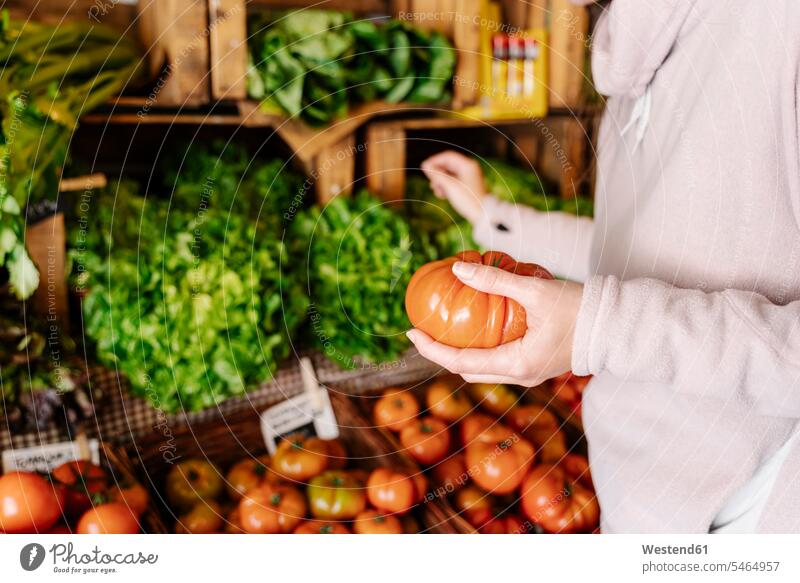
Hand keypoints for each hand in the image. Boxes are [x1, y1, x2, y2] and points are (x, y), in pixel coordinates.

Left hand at [406, 261, 582, 385]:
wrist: (616, 325)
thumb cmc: (580, 309)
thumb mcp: (535, 290)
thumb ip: (495, 280)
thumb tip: (457, 268)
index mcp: (516, 365)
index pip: (460, 362)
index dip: (432, 349)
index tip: (412, 332)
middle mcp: (519, 375)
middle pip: (467, 370)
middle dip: (441, 352)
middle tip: (423, 329)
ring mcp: (528, 373)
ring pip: (482, 368)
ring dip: (460, 352)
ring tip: (444, 328)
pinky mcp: (535, 364)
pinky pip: (498, 360)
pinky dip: (480, 348)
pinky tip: (475, 326)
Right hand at [420, 151, 485, 223]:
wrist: (482, 215)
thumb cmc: (468, 200)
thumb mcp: (450, 187)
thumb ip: (437, 175)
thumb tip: (425, 166)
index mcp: (467, 165)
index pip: (447, 157)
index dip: (434, 161)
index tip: (424, 168)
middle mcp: (469, 168)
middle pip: (447, 166)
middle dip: (438, 175)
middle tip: (432, 185)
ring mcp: (469, 177)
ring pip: (449, 174)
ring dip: (441, 182)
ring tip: (438, 192)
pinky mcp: (467, 186)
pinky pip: (453, 182)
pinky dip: (446, 186)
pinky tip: (442, 195)